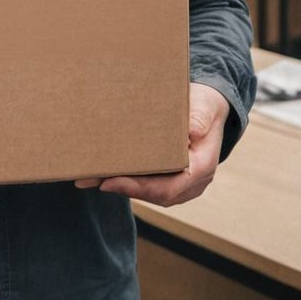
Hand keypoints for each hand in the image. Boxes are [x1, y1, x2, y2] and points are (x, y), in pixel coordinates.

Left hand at [74, 82, 229, 206]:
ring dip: (122, 187)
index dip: (140, 188)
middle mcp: (192, 181)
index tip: (112, 181)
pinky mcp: (170, 175)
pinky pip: (149, 184)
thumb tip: (193, 132)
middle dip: (124, 189)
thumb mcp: (205, 106)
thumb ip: (200, 118)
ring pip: (151, 193)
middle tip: (93, 180)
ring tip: (91, 178)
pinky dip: (129, 180)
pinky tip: (105, 173)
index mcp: (202, 167)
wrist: (209, 107)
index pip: (169, 187)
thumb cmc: (205, 105)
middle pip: (156, 194)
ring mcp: (182, 181)